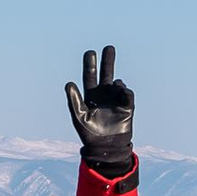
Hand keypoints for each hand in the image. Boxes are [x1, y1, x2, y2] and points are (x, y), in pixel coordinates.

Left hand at [64, 45, 134, 176]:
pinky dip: (125, 90)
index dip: (90, 64)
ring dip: (116, 81)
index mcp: (91, 96)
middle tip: (109, 47)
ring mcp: (116, 100)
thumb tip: (69, 83)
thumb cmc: (89, 134)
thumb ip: (73, 100)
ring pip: (117, 83)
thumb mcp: (78, 117)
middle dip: (108, 61)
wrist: (105, 148)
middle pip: (106, 73)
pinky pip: (128, 94)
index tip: (91, 52)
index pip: (90, 76)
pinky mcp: (127, 107)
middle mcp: (104, 95)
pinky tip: (121, 90)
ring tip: (115, 84)